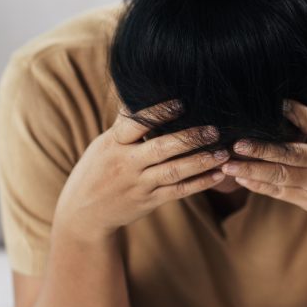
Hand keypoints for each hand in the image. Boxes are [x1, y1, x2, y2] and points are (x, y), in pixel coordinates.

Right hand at [53, 98, 229, 239]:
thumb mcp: (103, 145)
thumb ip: (125, 126)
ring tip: (223, 152)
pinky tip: (218, 175)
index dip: (158, 113)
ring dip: (200, 161)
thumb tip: (141, 93)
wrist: (83, 213)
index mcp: (113, 144)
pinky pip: (178, 192)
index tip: (181, 102)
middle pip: (161, 148)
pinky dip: (200, 183)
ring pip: (174, 171)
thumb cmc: (97, 170)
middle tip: (214, 129)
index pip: (136, 124)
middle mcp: (126, 164)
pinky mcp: (149, 201)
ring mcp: (138, 184)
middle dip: (189, 138)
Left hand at [220, 99, 306, 235]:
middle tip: (237, 143)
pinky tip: (242, 180)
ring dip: (253, 170)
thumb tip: (300, 101)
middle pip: (291, 152)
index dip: (297, 112)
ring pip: (281, 175)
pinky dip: (261, 186)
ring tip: (229, 164)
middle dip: (262, 148)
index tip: (277, 103)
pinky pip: (282, 192)